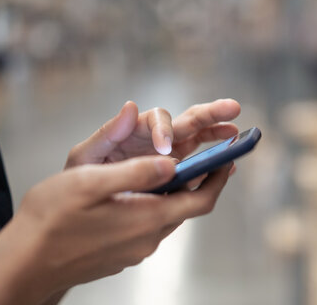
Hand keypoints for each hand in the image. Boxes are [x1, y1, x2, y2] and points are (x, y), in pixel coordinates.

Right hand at [0, 157, 231, 304]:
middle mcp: (149, 238)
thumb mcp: (91, 182)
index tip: (229, 157)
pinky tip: (141, 191)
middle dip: (202, 180)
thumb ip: (135, 172)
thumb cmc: (51, 219)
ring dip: (178, 191)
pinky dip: (157, 203)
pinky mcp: (122, 253)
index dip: (219, 177)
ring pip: (169, 214)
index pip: (202, 199)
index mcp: (148, 218)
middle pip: (188, 206)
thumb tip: (174, 164)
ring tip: (175, 167)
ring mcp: (135, 249)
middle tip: (206, 155)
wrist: (24, 264)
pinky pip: (150, 224)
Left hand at [65, 99, 240, 167]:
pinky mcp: (176, 176)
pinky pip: (199, 166)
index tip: (166, 150)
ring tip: (236, 134)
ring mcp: (169, 156)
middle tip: (232, 108)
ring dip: (219, 133)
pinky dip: (215, 165)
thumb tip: (130, 106)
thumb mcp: (85, 158)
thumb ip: (107, 134)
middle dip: (211, 114)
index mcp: (135, 131)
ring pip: (199, 139)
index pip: (158, 119)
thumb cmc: (80, 180)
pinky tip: (230, 165)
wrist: (81, 210)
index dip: (165, 130)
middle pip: (187, 120)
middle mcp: (156, 139)